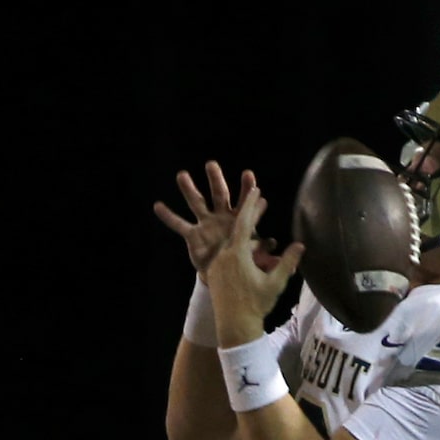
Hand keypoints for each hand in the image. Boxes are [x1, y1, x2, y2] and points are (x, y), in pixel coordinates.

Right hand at [154, 161, 258, 278]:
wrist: (224, 275)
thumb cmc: (242, 261)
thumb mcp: (256, 256)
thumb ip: (266, 253)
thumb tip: (281, 251)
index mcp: (240, 219)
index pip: (245, 201)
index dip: (246, 189)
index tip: (248, 175)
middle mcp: (222, 216)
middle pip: (219, 194)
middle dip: (216, 180)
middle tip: (211, 165)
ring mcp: (206, 224)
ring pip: (197, 203)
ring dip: (189, 189)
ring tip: (182, 175)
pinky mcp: (193, 236)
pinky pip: (179, 225)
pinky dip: (169, 217)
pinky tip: (158, 206)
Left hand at [204, 184, 304, 346]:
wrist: (234, 328)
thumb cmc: (256, 305)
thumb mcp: (275, 283)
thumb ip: (287, 262)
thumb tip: (301, 245)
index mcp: (237, 255)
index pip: (243, 223)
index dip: (251, 205)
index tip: (257, 190)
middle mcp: (223, 257)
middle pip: (236, 230)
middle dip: (248, 215)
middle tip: (259, 201)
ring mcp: (217, 266)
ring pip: (231, 244)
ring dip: (244, 235)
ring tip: (256, 228)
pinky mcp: (214, 275)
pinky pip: (226, 256)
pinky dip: (237, 249)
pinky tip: (247, 250)